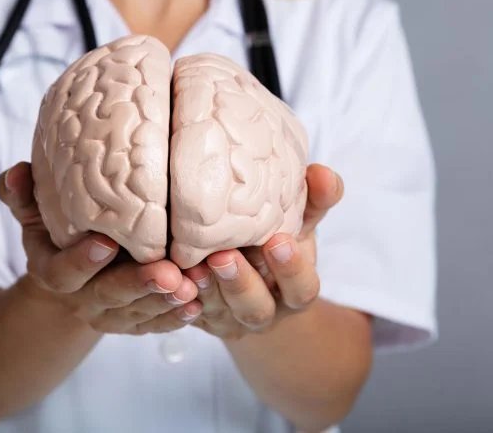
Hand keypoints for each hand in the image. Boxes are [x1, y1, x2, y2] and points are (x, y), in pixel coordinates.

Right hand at [0, 162, 202, 334]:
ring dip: (165, 301)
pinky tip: (197, 304)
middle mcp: (79, 298)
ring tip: (191, 285)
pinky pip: (153, 325)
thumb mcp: (34, 213)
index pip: (64, 272)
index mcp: (52, 270)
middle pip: (108, 296)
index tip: (107, 242)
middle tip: (167, 273)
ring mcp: (107, 314)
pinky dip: (175, 317)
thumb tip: (17, 173)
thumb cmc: (55, 232)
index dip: (83, 260)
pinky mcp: (131, 322)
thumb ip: (22, 195)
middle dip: (138, 285)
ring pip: (136, 313)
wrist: (67, 278)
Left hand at [183, 164, 343, 339]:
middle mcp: (263, 311)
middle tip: (223, 255)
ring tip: (193, 263)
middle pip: (255, 308)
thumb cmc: (275, 239)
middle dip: (240, 283)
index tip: (278, 240)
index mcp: (294, 291)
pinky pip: (183, 313)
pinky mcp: (195, 316)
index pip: (302, 289)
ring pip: (217, 312)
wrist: (247, 273)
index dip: (292, 269)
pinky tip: (168, 274)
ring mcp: (227, 318)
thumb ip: (313, 200)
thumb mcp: (297, 222)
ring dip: (205, 288)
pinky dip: (176, 295)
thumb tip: (324, 174)